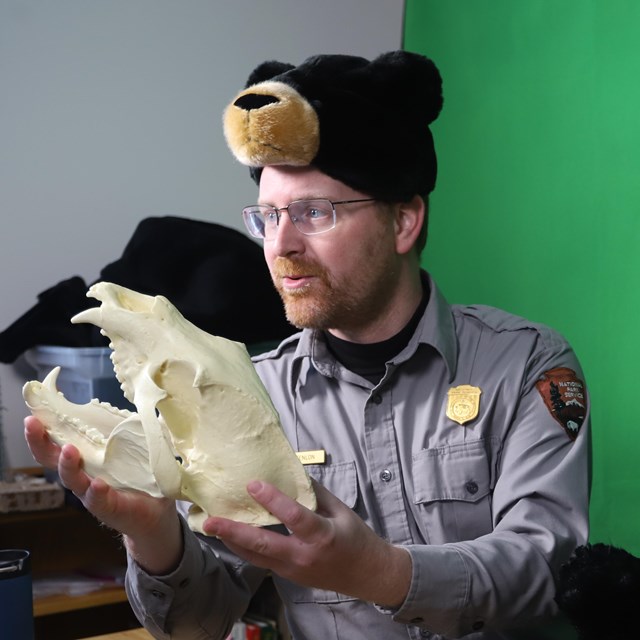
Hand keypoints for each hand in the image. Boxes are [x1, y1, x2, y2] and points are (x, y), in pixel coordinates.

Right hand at [24, 416, 182, 573]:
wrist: (155, 510)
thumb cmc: (139, 475)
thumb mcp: (134, 445)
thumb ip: (130, 425)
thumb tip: (139, 396)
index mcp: (85, 457)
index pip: (56, 443)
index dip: (41, 431)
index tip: (32, 415)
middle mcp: (82, 475)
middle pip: (53, 460)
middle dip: (40, 443)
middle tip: (34, 425)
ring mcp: (92, 492)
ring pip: (73, 480)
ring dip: (68, 465)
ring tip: (70, 450)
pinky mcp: (108, 507)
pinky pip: (98, 500)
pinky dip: (96, 492)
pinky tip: (98, 484)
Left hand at [204, 479, 411, 607]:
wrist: (367, 575)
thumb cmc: (356, 538)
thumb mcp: (340, 510)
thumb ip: (314, 493)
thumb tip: (291, 472)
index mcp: (322, 536)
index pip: (294, 517)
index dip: (273, 500)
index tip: (253, 484)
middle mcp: (304, 556)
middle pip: (264, 544)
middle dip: (234, 531)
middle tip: (211, 520)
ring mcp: (293, 570)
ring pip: (256, 556)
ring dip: (232, 540)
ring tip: (211, 525)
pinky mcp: (287, 575)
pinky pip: (261, 560)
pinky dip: (244, 547)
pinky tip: (231, 534)